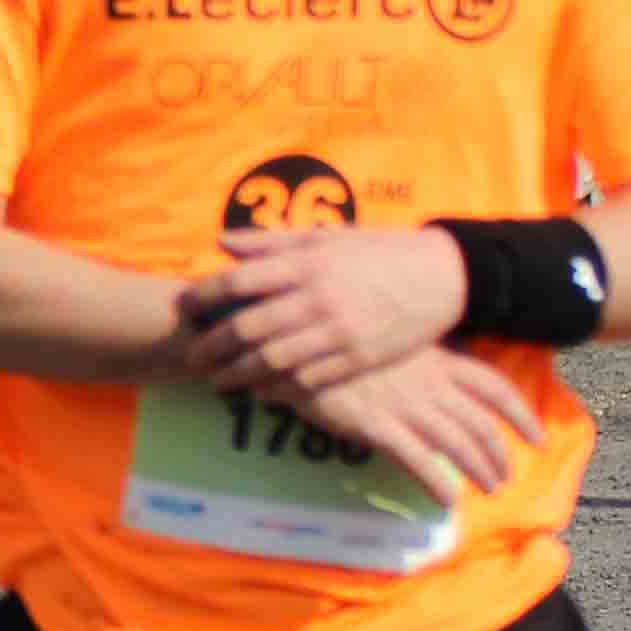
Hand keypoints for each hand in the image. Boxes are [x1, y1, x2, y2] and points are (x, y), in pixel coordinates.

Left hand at [182, 222, 473, 395]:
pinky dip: (279, 389)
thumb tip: (222, 244)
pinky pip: (309, 380)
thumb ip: (273, 242)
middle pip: (249, 326)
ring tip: (218, 382)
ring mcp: (340, 331)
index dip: (204, 296)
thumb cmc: (380, 251)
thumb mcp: (328, 237)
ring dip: (239, 374)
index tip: (184, 307)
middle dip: (213, 345)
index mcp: (307, 263)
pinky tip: (261, 393)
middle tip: (192, 355)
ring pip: (274, 360)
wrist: (445, 276)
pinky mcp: (360, 358)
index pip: (239, 281)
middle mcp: (318, 298)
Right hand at [286, 344, 543, 508]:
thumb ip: (419, 358)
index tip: (537, 437)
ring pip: (457, 444)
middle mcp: (429, 384)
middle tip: (506, 476)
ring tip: (489, 490)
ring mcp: (404, 405)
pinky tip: (447, 500)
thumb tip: (441, 373)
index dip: (521, 414)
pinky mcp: (375, 425)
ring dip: (480, 470)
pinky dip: (437, 483)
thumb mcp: (391, 340)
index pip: (493, 386)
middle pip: (481, 423)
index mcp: (437, 360)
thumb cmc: (341, 340)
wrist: (296, 340)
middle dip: (500, 454)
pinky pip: (417, 460)